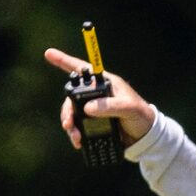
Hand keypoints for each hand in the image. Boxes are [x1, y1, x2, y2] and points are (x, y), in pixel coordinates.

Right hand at [42, 49, 157, 146]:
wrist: (146, 138)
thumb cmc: (142, 117)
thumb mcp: (129, 109)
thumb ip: (109, 106)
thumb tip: (87, 108)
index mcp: (105, 83)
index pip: (83, 69)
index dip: (65, 61)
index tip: (49, 53)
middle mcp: (97, 94)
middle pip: (72, 97)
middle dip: (67, 110)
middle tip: (68, 124)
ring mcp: (94, 109)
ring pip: (73, 113)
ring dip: (70, 125)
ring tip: (76, 138)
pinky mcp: (94, 124)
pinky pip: (79, 126)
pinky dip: (76, 134)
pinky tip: (78, 142)